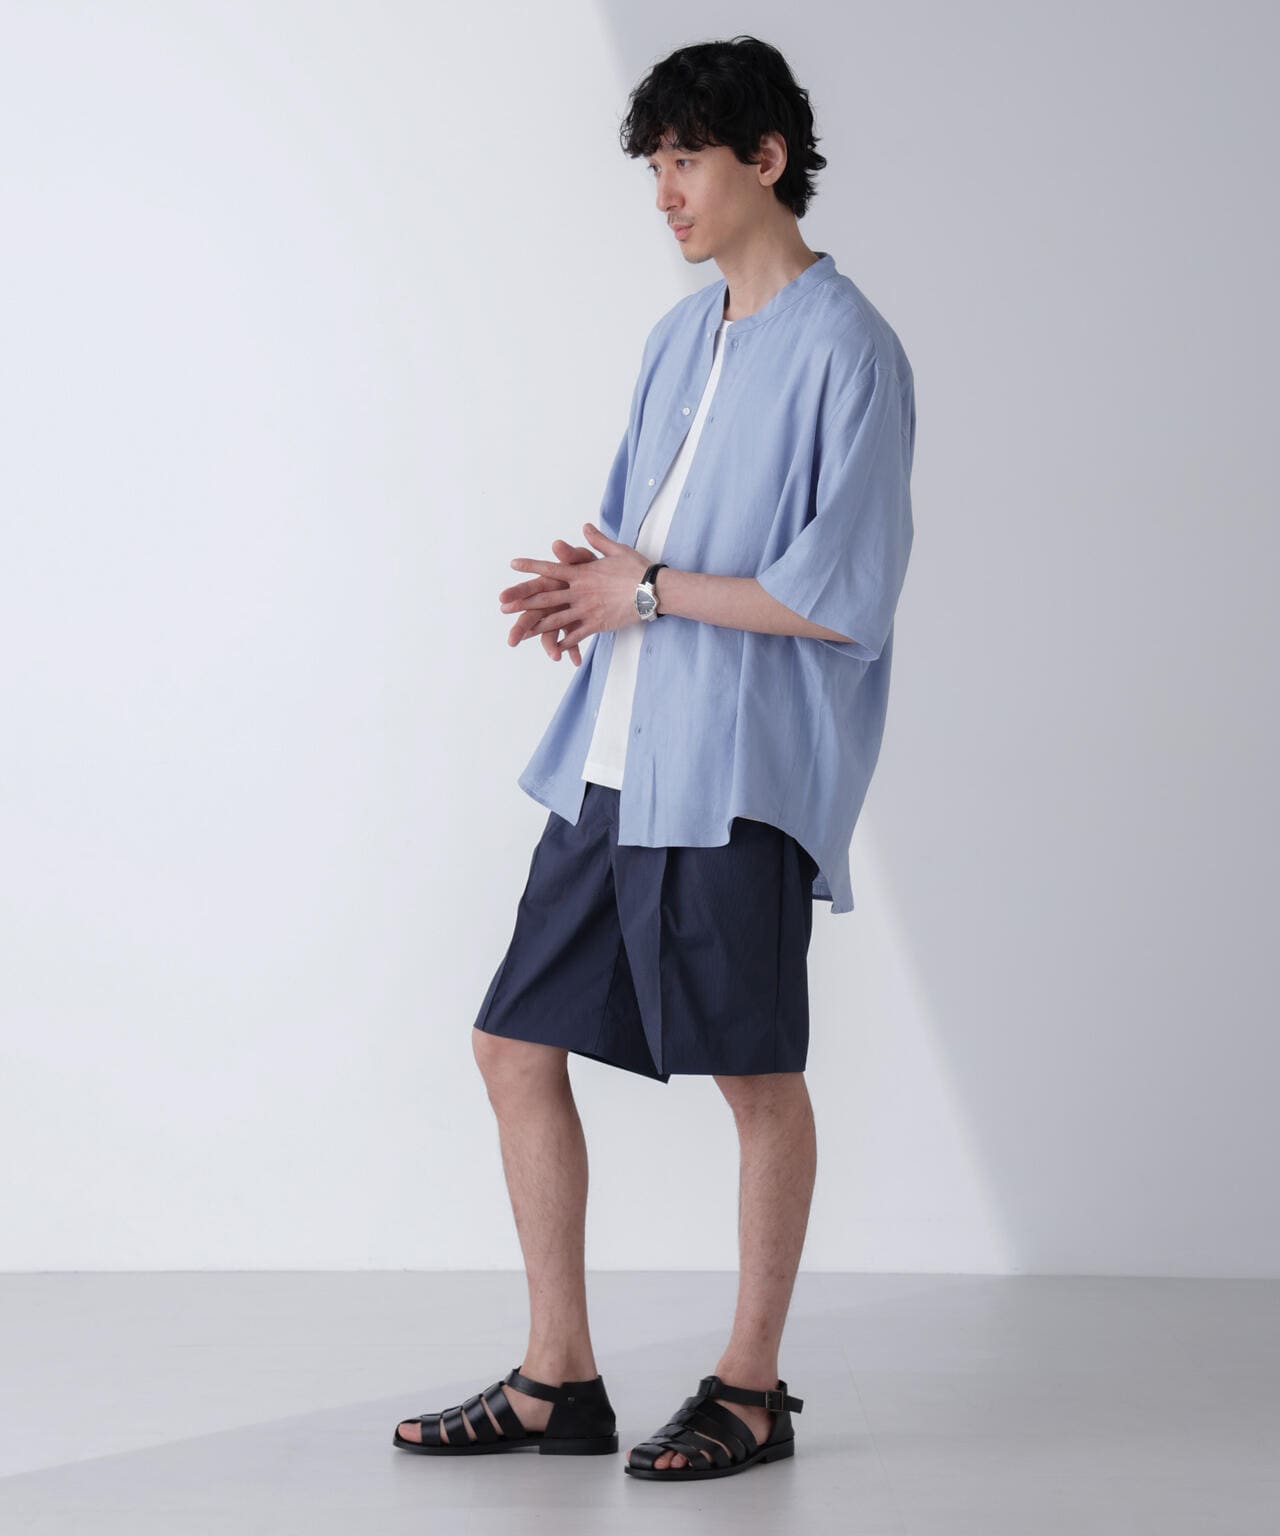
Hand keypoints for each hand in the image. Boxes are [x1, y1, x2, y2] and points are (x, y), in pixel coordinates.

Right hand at [498, 537, 595, 664]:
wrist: (611, 581)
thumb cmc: (592, 567)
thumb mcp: (583, 559)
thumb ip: (570, 554)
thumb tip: (557, 544)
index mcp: (550, 584)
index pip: (530, 589)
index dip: (516, 593)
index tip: (503, 599)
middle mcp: (552, 602)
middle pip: (532, 616)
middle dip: (521, 629)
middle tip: (512, 640)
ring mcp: (562, 615)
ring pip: (550, 633)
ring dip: (550, 645)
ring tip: (554, 656)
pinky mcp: (576, 626)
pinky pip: (572, 641)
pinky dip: (573, 651)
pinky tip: (576, 661)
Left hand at [500, 523, 647, 654]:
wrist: (652, 589)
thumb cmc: (636, 568)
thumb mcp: (616, 550)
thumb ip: (597, 540)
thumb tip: (586, 527)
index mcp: (581, 573)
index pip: (550, 568)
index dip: (530, 566)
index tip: (513, 564)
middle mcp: (579, 591)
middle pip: (545, 597)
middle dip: (523, 602)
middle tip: (504, 606)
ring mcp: (586, 610)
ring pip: (556, 620)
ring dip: (536, 627)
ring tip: (520, 634)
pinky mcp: (597, 624)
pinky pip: (576, 636)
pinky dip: (564, 643)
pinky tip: (553, 649)